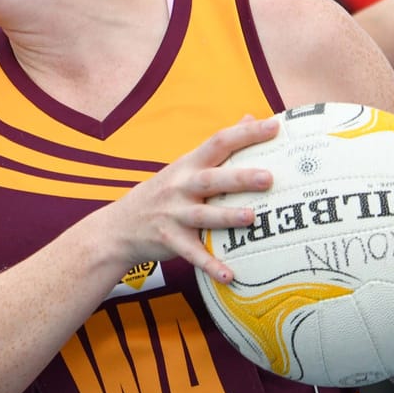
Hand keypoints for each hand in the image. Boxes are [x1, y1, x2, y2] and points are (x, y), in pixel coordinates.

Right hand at [103, 116, 278, 283]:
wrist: (120, 226)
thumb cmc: (164, 192)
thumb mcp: (185, 165)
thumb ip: (217, 146)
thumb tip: (251, 117)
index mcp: (188, 165)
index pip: (218, 142)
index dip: (245, 134)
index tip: (274, 126)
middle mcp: (180, 187)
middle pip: (211, 179)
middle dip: (239, 178)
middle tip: (268, 177)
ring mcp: (173, 214)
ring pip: (202, 216)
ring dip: (227, 217)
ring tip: (252, 218)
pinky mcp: (169, 240)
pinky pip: (192, 254)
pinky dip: (210, 264)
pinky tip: (229, 275)